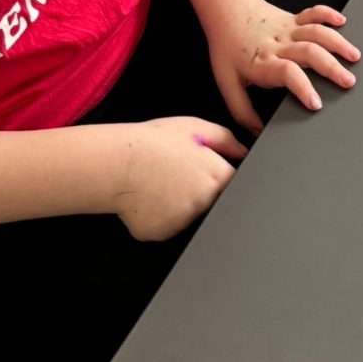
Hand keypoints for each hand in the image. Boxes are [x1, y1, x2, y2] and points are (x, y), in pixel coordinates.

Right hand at [114, 117, 246, 240]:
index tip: (202, 170)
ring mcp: (183, 223)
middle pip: (209, 202)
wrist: (119, 163)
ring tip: (159, 183)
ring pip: (186, 215)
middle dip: (198, 190)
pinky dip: (159, 215)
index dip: (217, 176)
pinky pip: (165, 226)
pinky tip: (148, 198)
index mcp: (216, 177)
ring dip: (178, 204)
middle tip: (175, 174)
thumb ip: (226, 140)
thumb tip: (243, 152)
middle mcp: (204, 204)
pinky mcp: (161, 234)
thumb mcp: (195, 127)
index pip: (231, 184)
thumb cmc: (154, 143)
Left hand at [208, 2, 359, 131]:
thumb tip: (258, 135)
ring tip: (355, 57)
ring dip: (337, 43)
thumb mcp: (226, 84)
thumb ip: (242, 112)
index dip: (303, 87)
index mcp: (262, 63)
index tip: (316, 104)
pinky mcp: (293, 18)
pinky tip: (342, 21)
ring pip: (316, 32)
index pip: (287, 73)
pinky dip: (328, 14)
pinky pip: (313, 13)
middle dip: (332, 67)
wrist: (226, 11)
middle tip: (348, 82)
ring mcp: (287, 29)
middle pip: (309, 52)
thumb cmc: (226, 48)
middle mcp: (278, 45)